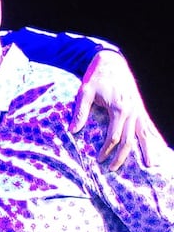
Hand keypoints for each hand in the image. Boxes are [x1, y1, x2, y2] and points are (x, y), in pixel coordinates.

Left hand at [72, 50, 168, 170]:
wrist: (111, 62)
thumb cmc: (96, 77)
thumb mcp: (85, 92)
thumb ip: (80, 112)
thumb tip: (72, 131)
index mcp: (119, 108)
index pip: (114, 136)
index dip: (106, 150)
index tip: (98, 159)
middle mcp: (132, 110)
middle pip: (130, 139)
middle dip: (122, 156)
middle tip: (113, 169)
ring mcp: (138, 109)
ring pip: (144, 134)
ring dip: (148, 150)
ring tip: (151, 165)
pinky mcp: (140, 108)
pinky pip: (148, 125)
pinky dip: (153, 136)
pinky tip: (159, 146)